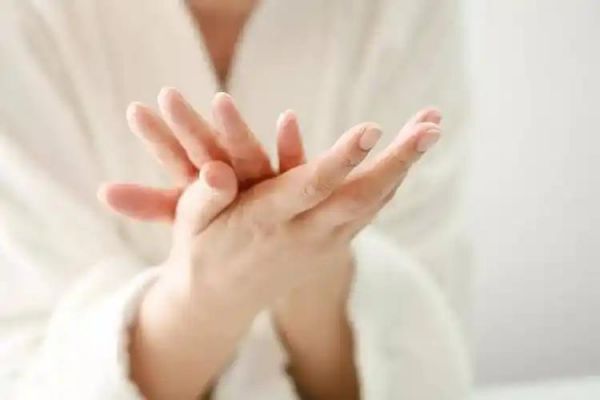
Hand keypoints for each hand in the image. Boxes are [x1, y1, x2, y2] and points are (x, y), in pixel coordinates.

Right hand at [99, 88, 441, 399]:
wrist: (219, 303)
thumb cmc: (202, 252)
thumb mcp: (191, 223)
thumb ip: (205, 195)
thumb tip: (218, 170)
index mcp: (266, 222)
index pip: (312, 188)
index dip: (342, 159)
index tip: (371, 129)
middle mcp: (304, 235)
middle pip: (361, 197)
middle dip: (398, 160)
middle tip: (432, 126)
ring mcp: (323, 244)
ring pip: (372, 205)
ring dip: (403, 167)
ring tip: (429, 129)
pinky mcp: (330, 247)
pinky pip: (367, 212)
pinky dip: (389, 184)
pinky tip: (405, 161)